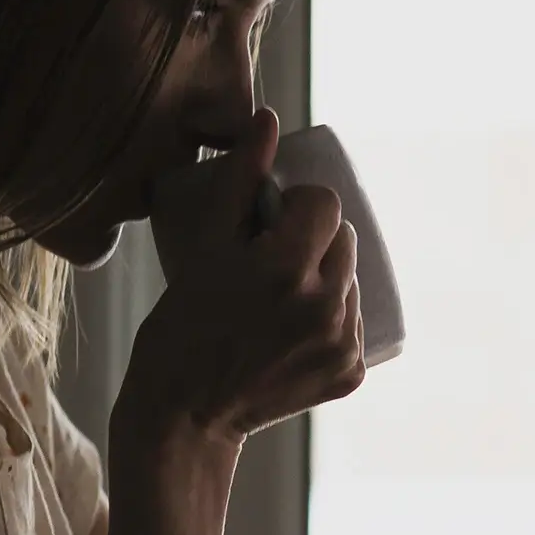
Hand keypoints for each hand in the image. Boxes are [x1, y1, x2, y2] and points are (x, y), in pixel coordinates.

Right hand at [120, 110, 364, 444]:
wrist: (184, 414)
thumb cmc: (180, 326)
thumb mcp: (203, 247)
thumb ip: (238, 180)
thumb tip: (269, 119)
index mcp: (286, 269)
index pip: (325, 204)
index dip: (297, 207)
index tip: (269, 225)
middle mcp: (325, 307)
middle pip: (344, 240)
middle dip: (313, 241)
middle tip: (270, 263)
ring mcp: (342, 344)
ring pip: (351, 281)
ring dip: (325, 279)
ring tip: (279, 300)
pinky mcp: (351, 373)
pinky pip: (353, 323)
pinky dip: (330, 320)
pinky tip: (293, 332)